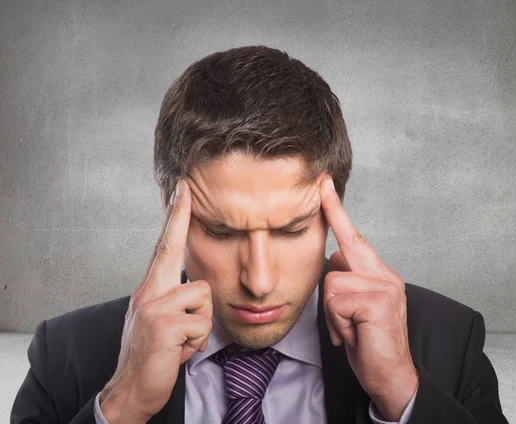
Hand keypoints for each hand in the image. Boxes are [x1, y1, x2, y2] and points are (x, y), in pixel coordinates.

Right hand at [99, 179, 212, 422]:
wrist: (130, 389)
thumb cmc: (152, 354)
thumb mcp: (160, 320)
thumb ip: (174, 298)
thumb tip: (195, 286)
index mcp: (151, 288)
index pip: (165, 245)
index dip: (175, 216)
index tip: (183, 190)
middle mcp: (149, 291)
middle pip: (174, 250)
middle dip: (180, 220)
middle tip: (185, 189)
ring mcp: (154, 306)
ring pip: (204, 295)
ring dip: (201, 324)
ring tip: (183, 340)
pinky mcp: (163, 325)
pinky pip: (201, 324)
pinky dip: (197, 343)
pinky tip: (179, 352)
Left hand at [320, 176, 418, 421]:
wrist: (392, 377)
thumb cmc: (369, 343)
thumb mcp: (355, 309)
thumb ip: (348, 281)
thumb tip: (333, 262)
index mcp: (380, 273)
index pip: (354, 237)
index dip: (336, 211)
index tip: (323, 185)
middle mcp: (385, 275)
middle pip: (335, 260)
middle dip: (333, 296)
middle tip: (351, 324)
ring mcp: (384, 286)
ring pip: (331, 283)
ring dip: (334, 314)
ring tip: (353, 330)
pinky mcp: (377, 301)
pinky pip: (336, 301)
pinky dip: (338, 323)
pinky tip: (356, 335)